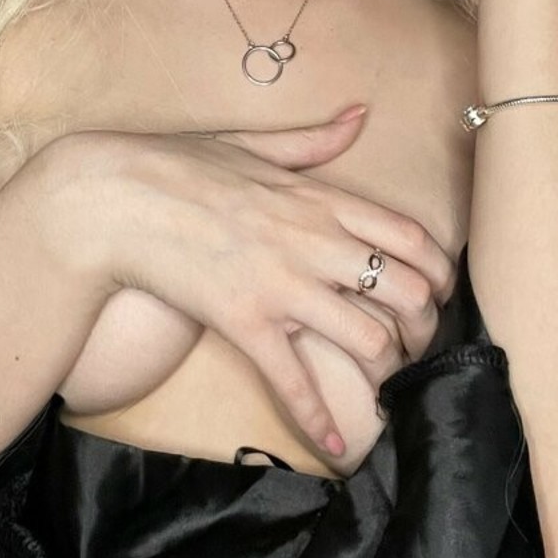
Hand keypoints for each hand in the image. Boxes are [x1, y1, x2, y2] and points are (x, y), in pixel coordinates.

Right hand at [65, 109, 455, 457]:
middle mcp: (314, 243)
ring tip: (384, 381)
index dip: (440, 274)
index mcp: (320, 199)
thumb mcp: (253, 144)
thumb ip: (314, 140)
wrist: (116, 199)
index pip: (411, 238)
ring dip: (388, 370)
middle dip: (424, 327)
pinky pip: (294, 381)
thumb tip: (359, 115)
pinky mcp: (245, 324)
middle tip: (415, 343)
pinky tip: (333, 443)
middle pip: (407, 293)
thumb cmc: (180, 165)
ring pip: (369, 341)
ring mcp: (282, 286)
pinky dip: (319, 418)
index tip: (438, 293)